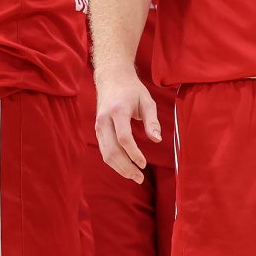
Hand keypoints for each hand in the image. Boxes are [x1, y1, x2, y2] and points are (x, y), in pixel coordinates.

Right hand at [95, 66, 160, 183]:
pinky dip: (114, 162)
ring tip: (134, 176)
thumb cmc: (132, 90)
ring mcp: (98, 125)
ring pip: (106, 153)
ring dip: (119, 168)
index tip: (144, 164)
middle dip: (126, 167)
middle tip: (140, 177)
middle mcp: (104, 119)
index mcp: (118, 110)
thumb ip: (152, 121)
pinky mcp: (97, 130)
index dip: (133, 153)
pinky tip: (125, 167)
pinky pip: (104, 150)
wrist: (111, 78)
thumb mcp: (147, 101)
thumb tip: (157, 140)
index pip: (124, 138)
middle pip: (112, 150)